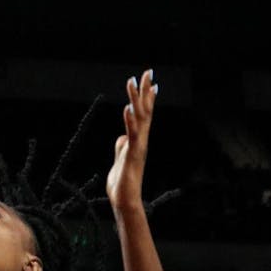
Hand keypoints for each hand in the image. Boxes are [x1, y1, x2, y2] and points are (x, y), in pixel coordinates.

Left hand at [106, 68, 156, 210]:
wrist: (125, 199)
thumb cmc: (123, 181)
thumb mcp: (120, 158)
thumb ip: (123, 145)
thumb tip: (123, 136)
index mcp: (138, 139)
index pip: (145, 113)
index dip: (147, 97)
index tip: (150, 80)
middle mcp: (141, 140)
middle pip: (145, 110)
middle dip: (145, 91)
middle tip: (147, 71)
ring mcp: (138, 146)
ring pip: (139, 118)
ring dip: (136, 99)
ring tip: (133, 82)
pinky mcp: (132, 154)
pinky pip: (132, 135)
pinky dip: (130, 121)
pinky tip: (128, 109)